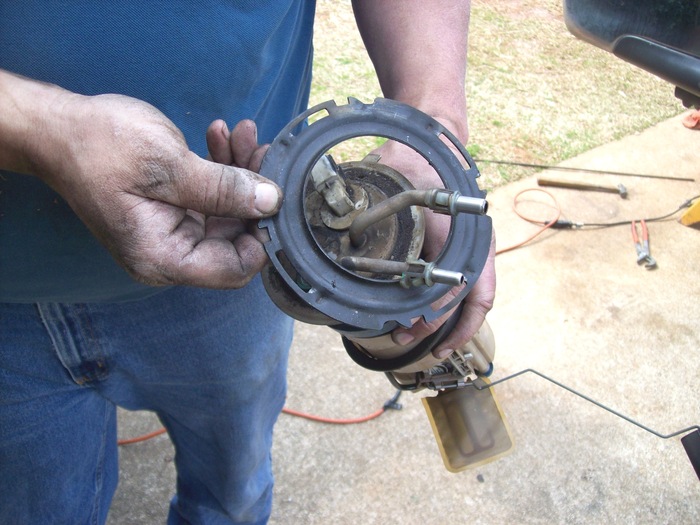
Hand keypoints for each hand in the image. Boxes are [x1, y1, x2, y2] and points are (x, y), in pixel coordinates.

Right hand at [33, 94, 281, 288]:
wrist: (59, 128)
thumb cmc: (99, 147)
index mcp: (164, 257)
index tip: (276, 196)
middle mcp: (171, 252)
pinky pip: (212, 196)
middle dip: (254, 193)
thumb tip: (271, 202)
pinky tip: (220, 135)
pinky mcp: (175, 209)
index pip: (234, 268)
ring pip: (229, 212)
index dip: (263, 237)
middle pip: (236, 237)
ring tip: (241, 133)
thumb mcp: (167, 166)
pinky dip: (221, 167)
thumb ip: (223, 189)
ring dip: (240, 172)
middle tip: (261, 150)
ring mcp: (174, 231)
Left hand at [370, 139, 495, 358]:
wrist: (434, 141)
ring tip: (410, 334)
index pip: (460, 286)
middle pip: (470, 300)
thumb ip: (380, 216)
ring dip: (444, 321)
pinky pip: (461, 283)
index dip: (438, 314)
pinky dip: (445, 304)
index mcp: (464, 233)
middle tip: (406, 338)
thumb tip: (350, 244)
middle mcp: (474, 245)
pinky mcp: (459, 248)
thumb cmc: (417, 163)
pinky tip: (421, 313)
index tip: (414, 327)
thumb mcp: (396, 187)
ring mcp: (470, 248)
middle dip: (440, 327)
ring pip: (469, 296)